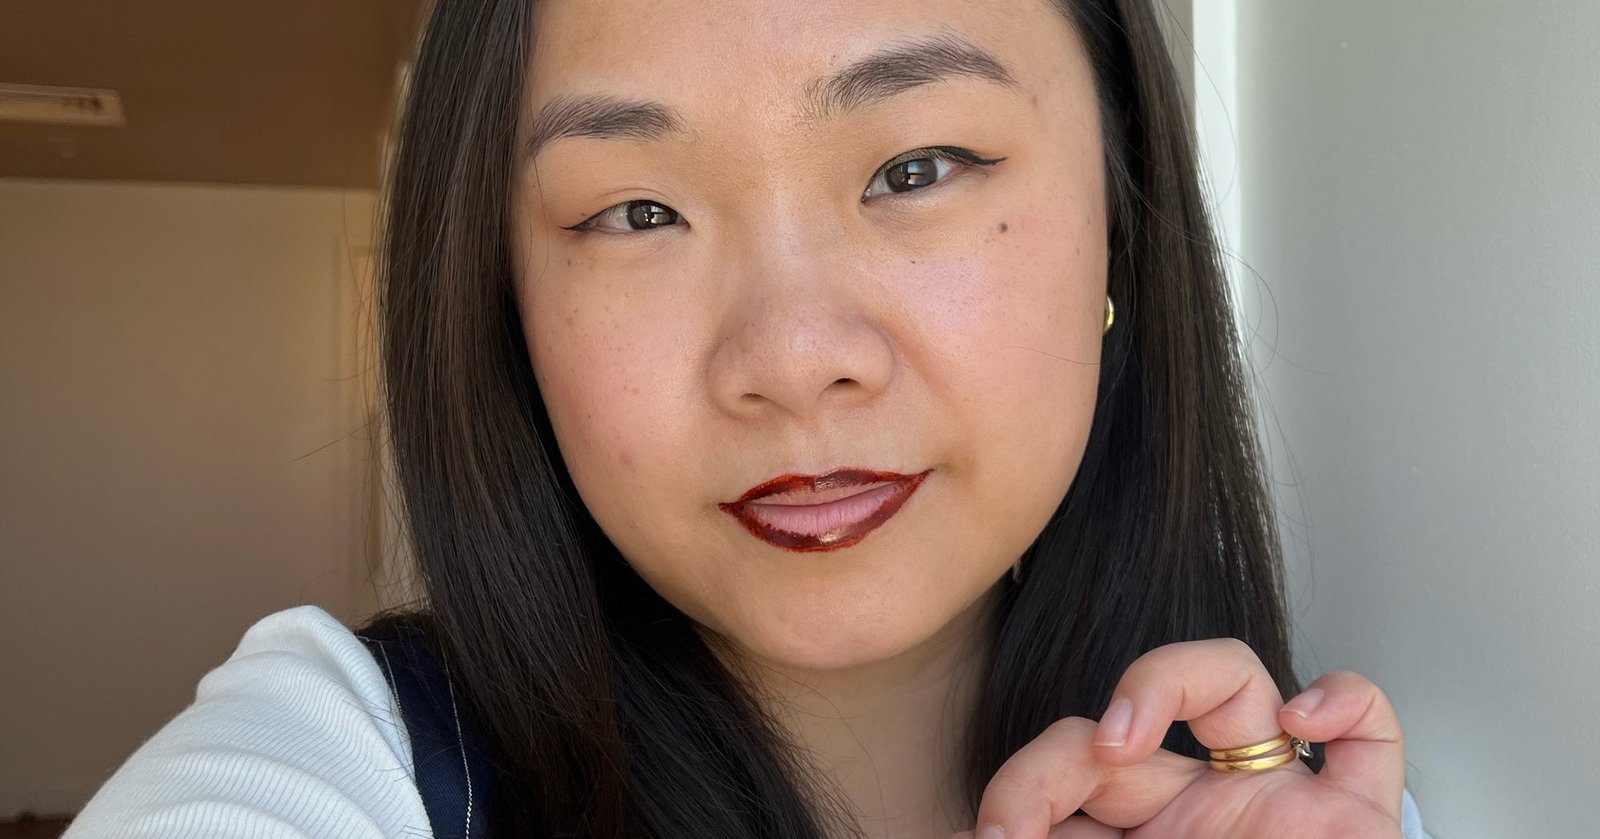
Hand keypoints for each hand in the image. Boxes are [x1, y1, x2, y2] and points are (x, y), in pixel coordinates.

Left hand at [952, 639, 1405, 837]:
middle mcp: (1195, 817)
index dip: (1019, 793)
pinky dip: (1343, 700)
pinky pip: (1370, 733)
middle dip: (1050, 764)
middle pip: (1116, 735)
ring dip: (1161, 682)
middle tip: (1011, 823)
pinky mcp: (1358, 824)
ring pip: (1231, 683)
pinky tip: (1302, 720)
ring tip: (1121, 739)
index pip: (1065, 778)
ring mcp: (1275, 808)